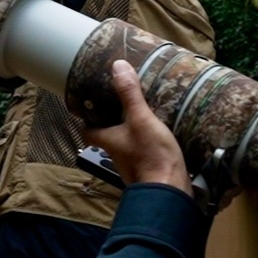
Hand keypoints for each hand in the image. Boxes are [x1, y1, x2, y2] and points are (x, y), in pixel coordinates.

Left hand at [82, 60, 189, 193]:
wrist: (169, 190)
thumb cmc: (150, 154)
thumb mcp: (141, 119)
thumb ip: (129, 94)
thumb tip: (117, 66)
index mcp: (108, 140)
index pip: (88, 131)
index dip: (88, 120)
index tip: (93, 109)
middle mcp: (116, 154)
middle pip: (108, 137)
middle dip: (113, 124)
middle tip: (123, 107)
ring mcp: (132, 165)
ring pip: (126, 146)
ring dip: (132, 134)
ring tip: (143, 117)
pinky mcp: (149, 171)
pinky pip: (144, 154)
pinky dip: (147, 146)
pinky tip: (159, 137)